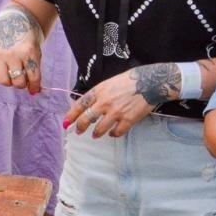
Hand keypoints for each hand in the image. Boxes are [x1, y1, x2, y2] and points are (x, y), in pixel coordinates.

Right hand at [0, 4, 44, 93]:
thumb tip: (34, 92)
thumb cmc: (26, 41)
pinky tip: (2, 71)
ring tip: (11, 76)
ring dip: (9, 82)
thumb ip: (34, 71)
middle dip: (21, 84)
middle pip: (18, 81)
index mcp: (28, 52)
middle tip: (22, 80)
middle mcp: (13, 54)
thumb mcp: (35, 53)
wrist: (12, 24)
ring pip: (4, 81)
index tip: (34, 89)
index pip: (33, 77)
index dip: (35, 86)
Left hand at [64, 63, 182, 138]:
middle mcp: (104, 102)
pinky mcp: (128, 119)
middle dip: (80, 127)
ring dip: (96, 133)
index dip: (71, 115)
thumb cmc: (129, 80)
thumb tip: (90, 105)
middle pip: (86, 119)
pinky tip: (113, 133)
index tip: (66, 122)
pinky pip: (117, 132)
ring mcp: (116, 112)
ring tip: (95, 135)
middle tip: (78, 132)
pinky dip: (114, 134)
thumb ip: (99, 94)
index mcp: (98, 91)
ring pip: (100, 129)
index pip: (80, 105)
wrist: (149, 82)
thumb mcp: (109, 83)